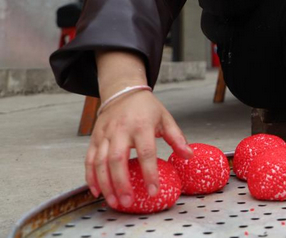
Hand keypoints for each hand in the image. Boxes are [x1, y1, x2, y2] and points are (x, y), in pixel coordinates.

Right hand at [88, 51, 192, 209]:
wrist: (123, 91)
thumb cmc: (147, 108)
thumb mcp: (165, 118)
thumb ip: (176, 138)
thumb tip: (189, 156)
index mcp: (142, 125)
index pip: (146, 152)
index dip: (149, 173)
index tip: (153, 191)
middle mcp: (121, 130)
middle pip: (117, 160)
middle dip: (121, 183)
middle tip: (127, 202)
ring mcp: (105, 134)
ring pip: (100, 162)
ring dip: (105, 184)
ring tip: (114, 202)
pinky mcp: (94, 138)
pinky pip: (89, 160)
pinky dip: (90, 177)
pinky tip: (96, 191)